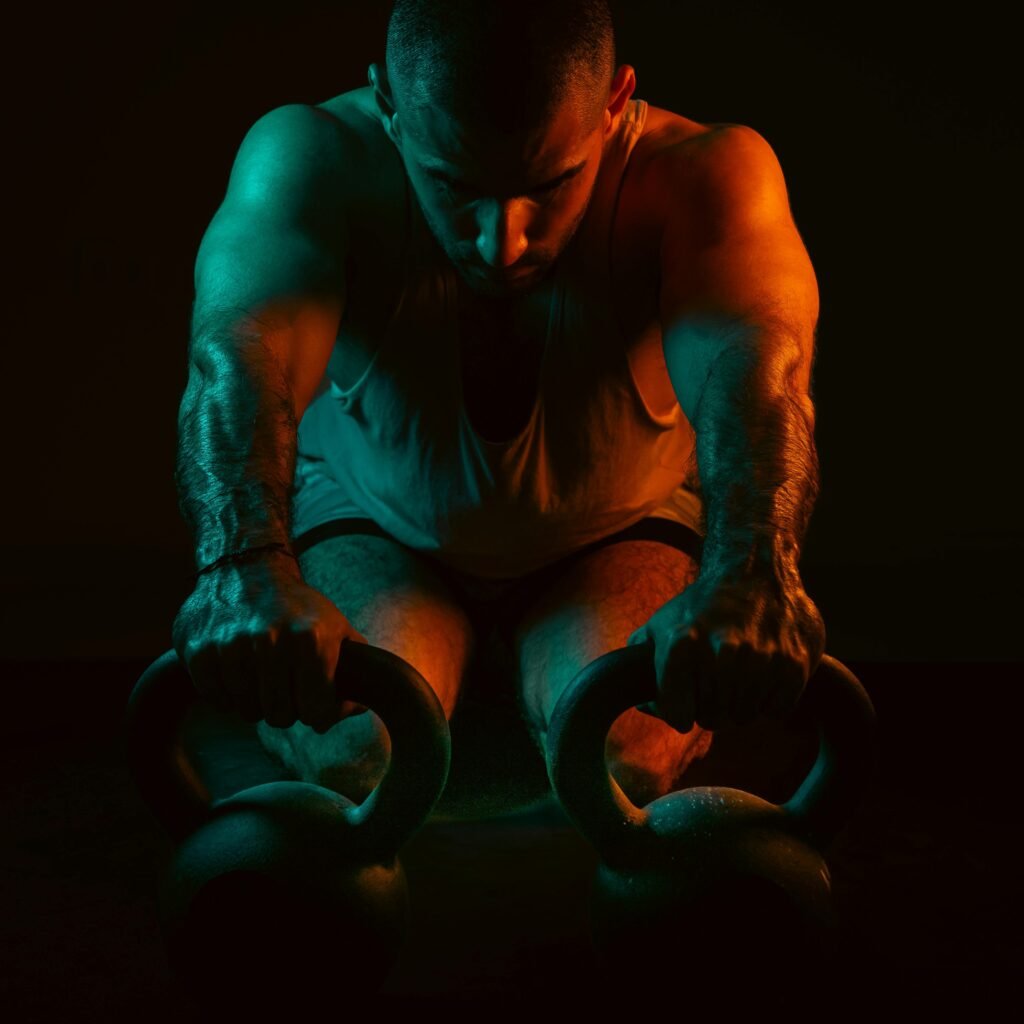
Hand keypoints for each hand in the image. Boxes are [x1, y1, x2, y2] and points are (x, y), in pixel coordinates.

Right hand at [172, 551, 370, 732]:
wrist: (246, 568)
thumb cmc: (297, 607)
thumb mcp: (336, 627)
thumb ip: (354, 669)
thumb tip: (355, 708)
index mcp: (310, 639)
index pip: (316, 713)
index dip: (318, 715)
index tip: (314, 705)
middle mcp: (271, 641)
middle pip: (280, 717)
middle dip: (286, 709)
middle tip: (285, 689)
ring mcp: (232, 646)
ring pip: (247, 711)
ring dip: (256, 701)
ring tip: (261, 676)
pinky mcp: (199, 651)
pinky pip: (217, 699)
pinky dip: (227, 695)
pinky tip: (236, 673)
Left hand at [626, 564, 825, 731]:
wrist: (755, 570)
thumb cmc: (702, 604)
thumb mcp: (661, 624)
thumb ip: (642, 663)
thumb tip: (643, 704)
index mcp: (682, 645)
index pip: (677, 714)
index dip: (679, 713)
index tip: (684, 705)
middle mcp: (722, 652)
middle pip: (712, 719)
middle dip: (710, 709)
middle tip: (714, 687)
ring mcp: (761, 660)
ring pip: (744, 716)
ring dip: (740, 704)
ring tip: (738, 675)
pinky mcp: (793, 665)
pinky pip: (775, 709)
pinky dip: (769, 700)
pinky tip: (763, 674)